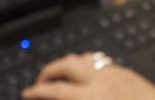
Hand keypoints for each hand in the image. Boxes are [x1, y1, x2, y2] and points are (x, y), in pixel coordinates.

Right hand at [22, 52, 154, 99]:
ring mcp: (116, 72)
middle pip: (65, 65)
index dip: (37, 92)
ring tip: (59, 77)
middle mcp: (103, 80)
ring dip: (67, 65)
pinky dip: (86, 66)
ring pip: (83, 59)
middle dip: (47, 72)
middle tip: (39, 83)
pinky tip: (85, 76)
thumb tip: (58, 97)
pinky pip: (100, 62)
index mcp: (93, 96)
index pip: (55, 90)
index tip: (27, 94)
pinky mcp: (127, 72)